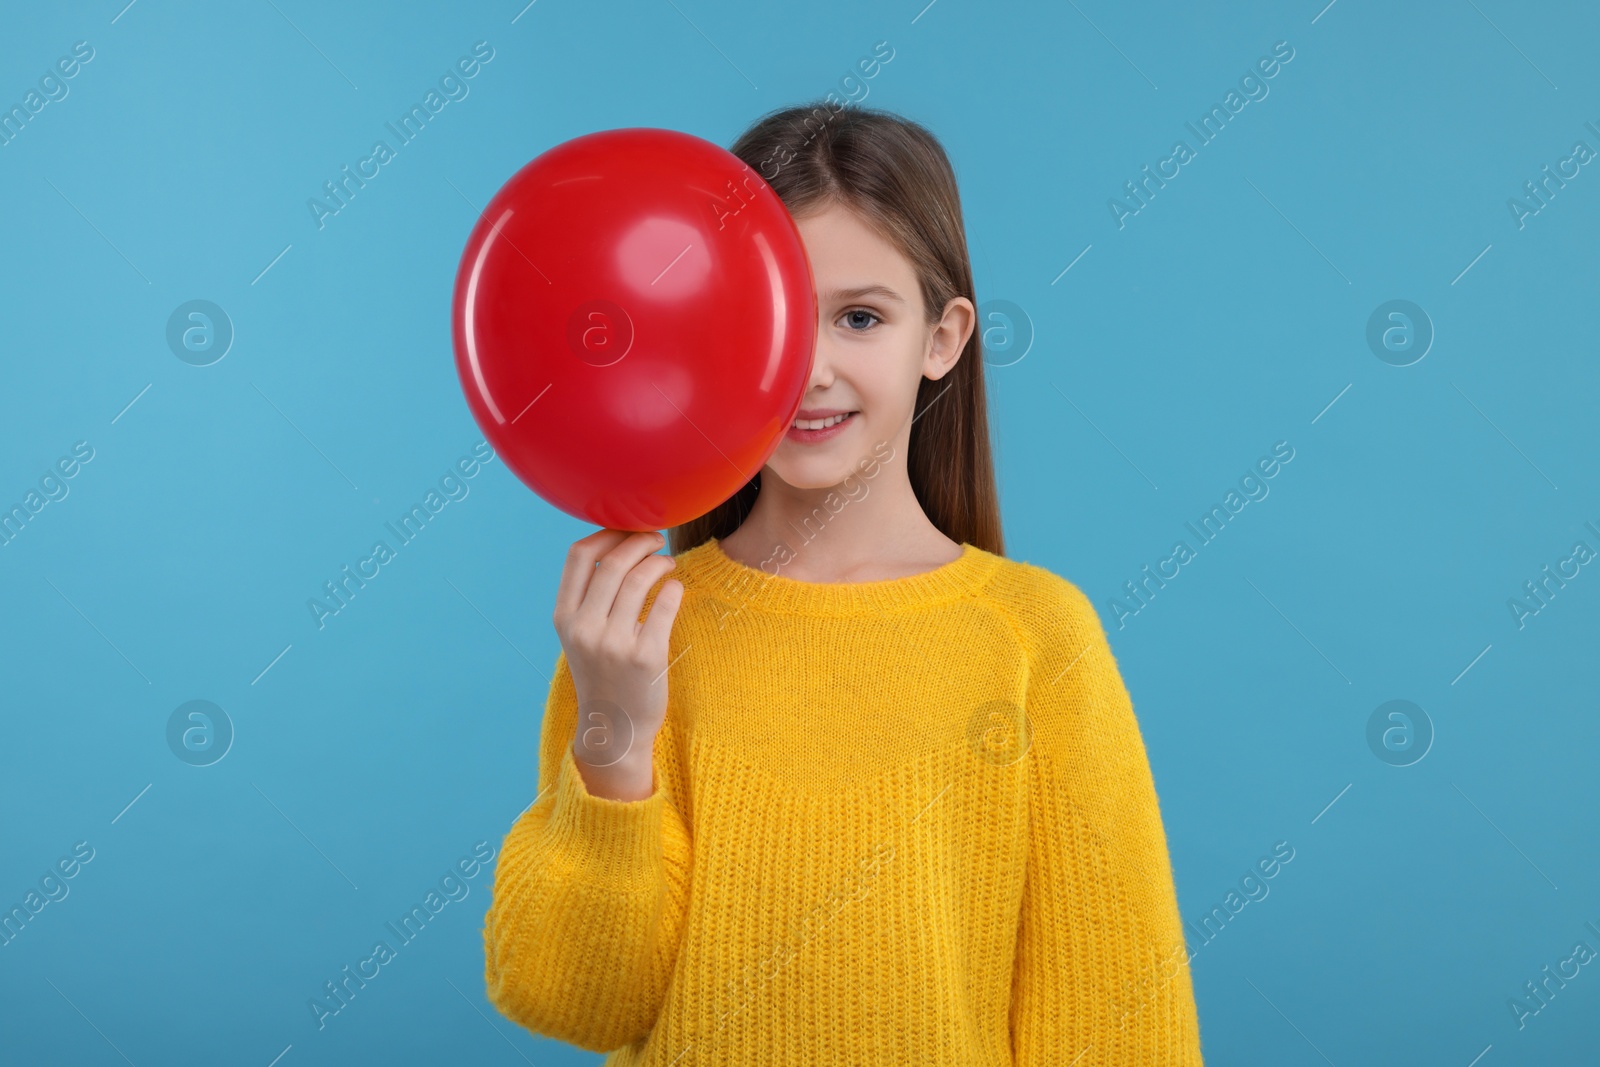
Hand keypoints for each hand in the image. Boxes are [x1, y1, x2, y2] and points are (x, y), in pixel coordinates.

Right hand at [553, 529, 683, 799]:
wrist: (614, 730)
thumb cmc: (603, 674)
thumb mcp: (581, 636)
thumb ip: (590, 597)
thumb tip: (620, 545)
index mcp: (564, 618)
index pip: (578, 556)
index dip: (606, 533)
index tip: (626, 529)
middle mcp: (584, 628)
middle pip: (613, 561)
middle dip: (640, 541)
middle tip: (657, 539)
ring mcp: (613, 643)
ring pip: (640, 579)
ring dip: (659, 561)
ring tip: (667, 564)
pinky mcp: (646, 656)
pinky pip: (666, 604)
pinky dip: (674, 588)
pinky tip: (675, 588)